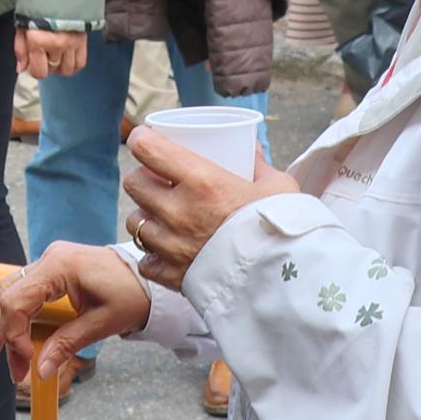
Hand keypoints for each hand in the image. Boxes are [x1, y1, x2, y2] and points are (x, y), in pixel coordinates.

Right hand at [0, 241, 153, 384]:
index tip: (26, 359)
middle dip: (2, 330)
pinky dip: (12, 303)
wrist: (148, 277)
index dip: (14, 333)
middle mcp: (50, 258)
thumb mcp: (102, 324)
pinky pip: (25, 285)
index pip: (18, 301)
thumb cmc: (131, 295)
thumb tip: (40, 371)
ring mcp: (51, 260)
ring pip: (13, 290)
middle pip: (9, 295)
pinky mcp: (55, 268)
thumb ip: (67, 344)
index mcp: (60, 266)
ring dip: (6, 322)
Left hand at [16, 21, 92, 79]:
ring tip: (54, 55)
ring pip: (68, 69)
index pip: (38, 72)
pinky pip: (80, 62)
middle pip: (52, 70)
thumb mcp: (22, 23)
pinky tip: (66, 56)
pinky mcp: (83, 39)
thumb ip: (21, 48)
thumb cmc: (38, 2)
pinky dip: (73, 63)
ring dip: (59, 66)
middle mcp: (57, 44)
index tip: (32, 60)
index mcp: (38, 40)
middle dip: (45, 65)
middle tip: (42, 54)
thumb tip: (22, 68)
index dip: (33, 68)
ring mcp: (72, 43)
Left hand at [124, 122, 290, 286]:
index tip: (145, 138)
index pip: (148, 149)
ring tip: (164, 217)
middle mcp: (179, 211)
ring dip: (146, 217)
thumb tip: (251, 150)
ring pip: (135, 223)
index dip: (142, 139)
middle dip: (143, 178)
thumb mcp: (277, 187)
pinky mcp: (173, 276)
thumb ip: (259, 166)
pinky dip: (153, 257)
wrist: (286, 281)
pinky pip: (146, 262)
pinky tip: (168, 252)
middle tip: (159, 180)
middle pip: (134, 183)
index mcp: (202, 181)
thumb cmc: (283, 229)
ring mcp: (172, 246)